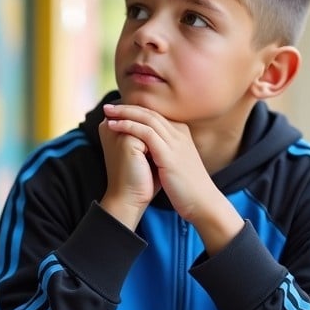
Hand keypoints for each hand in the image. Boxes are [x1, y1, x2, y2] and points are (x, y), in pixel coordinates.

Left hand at [101, 104, 243, 252]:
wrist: (202, 203)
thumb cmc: (185, 187)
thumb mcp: (174, 164)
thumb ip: (163, 152)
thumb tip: (145, 150)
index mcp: (181, 134)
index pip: (155, 115)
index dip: (135, 111)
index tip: (117, 111)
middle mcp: (179, 133)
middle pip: (150, 112)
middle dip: (127, 107)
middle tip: (108, 106)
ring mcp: (176, 142)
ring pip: (147, 118)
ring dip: (125, 113)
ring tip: (107, 112)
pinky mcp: (169, 154)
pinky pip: (146, 132)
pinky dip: (128, 126)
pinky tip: (114, 125)